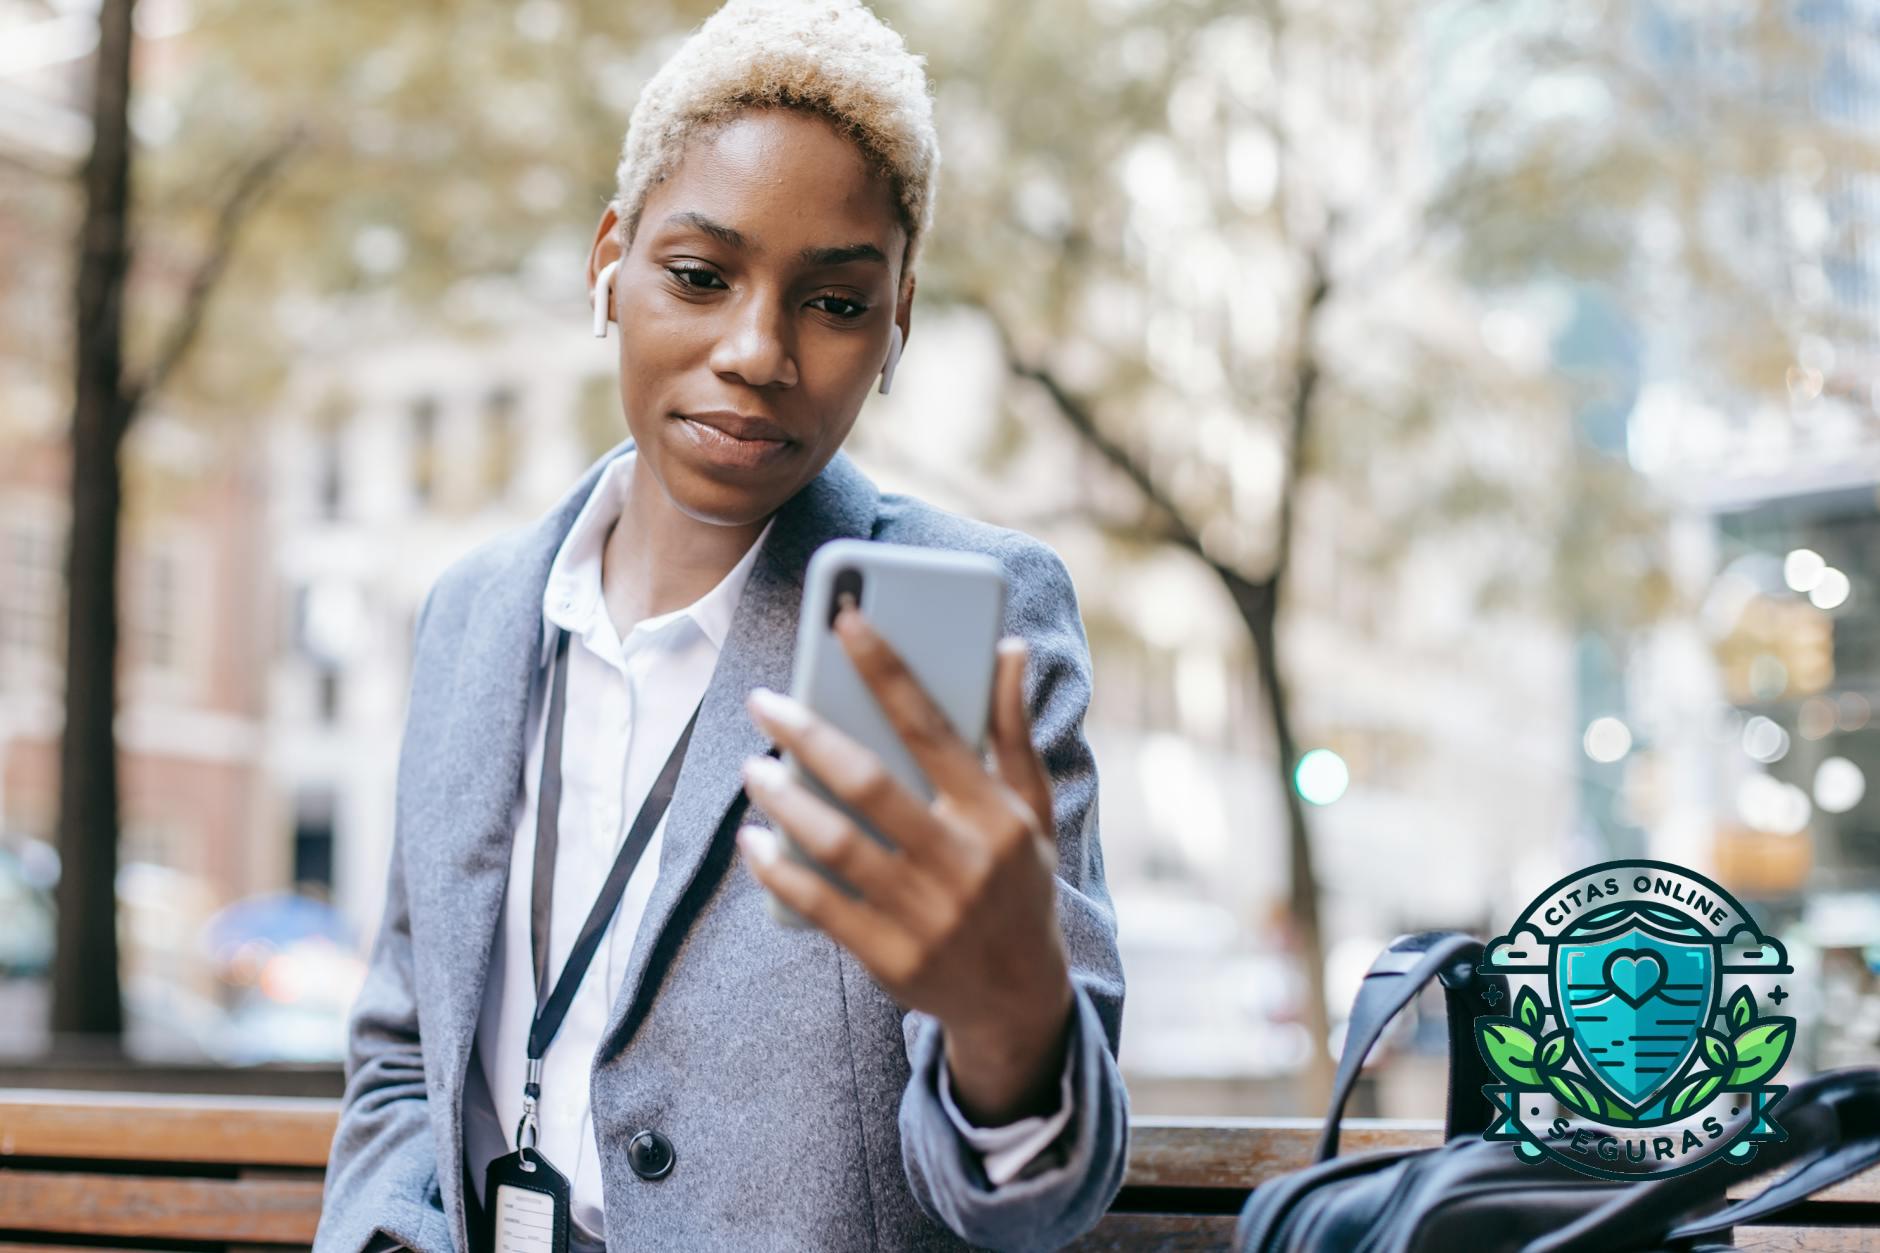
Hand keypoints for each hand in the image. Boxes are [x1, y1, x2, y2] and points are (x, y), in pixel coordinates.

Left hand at [737, 597, 1074, 1125]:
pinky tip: (754, 841)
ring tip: (753, 770)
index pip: (932, 726)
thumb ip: (1011, 731)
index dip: (886, 668)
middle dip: (808, 734)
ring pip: (835, 843)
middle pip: (868, 782)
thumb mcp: (1032, 809)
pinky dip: (778, 870)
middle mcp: (963, 862)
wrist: (1019, 1000)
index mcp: (997, 815)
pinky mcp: (891, 960)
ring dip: (783, 801)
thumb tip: (1007, 648)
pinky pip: (819, 904)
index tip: (846, 621)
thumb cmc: (1017, 884)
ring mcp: (926, 915)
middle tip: (764, 702)